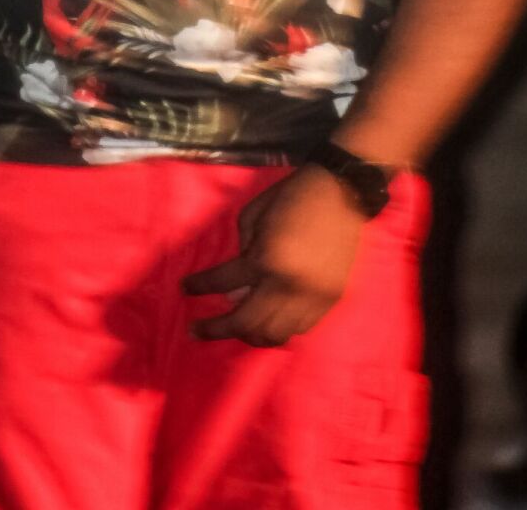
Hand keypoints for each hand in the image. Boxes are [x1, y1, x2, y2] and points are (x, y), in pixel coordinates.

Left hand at [183, 164, 365, 346]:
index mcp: (267, 259)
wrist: (342, 191)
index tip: (184, 288)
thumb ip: (241, 251)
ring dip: (249, 334)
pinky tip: (267, 320)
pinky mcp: (330, 301)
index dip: (200, 286)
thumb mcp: (254, 213)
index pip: (224, 282)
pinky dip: (279, 329)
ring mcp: (312, 299)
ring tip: (235, 326)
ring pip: (274, 335)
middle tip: (196, 329)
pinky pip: (299, 329)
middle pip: (246, 323)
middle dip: (216, 329)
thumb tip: (233, 292)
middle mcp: (289, 287)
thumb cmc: (292, 195)